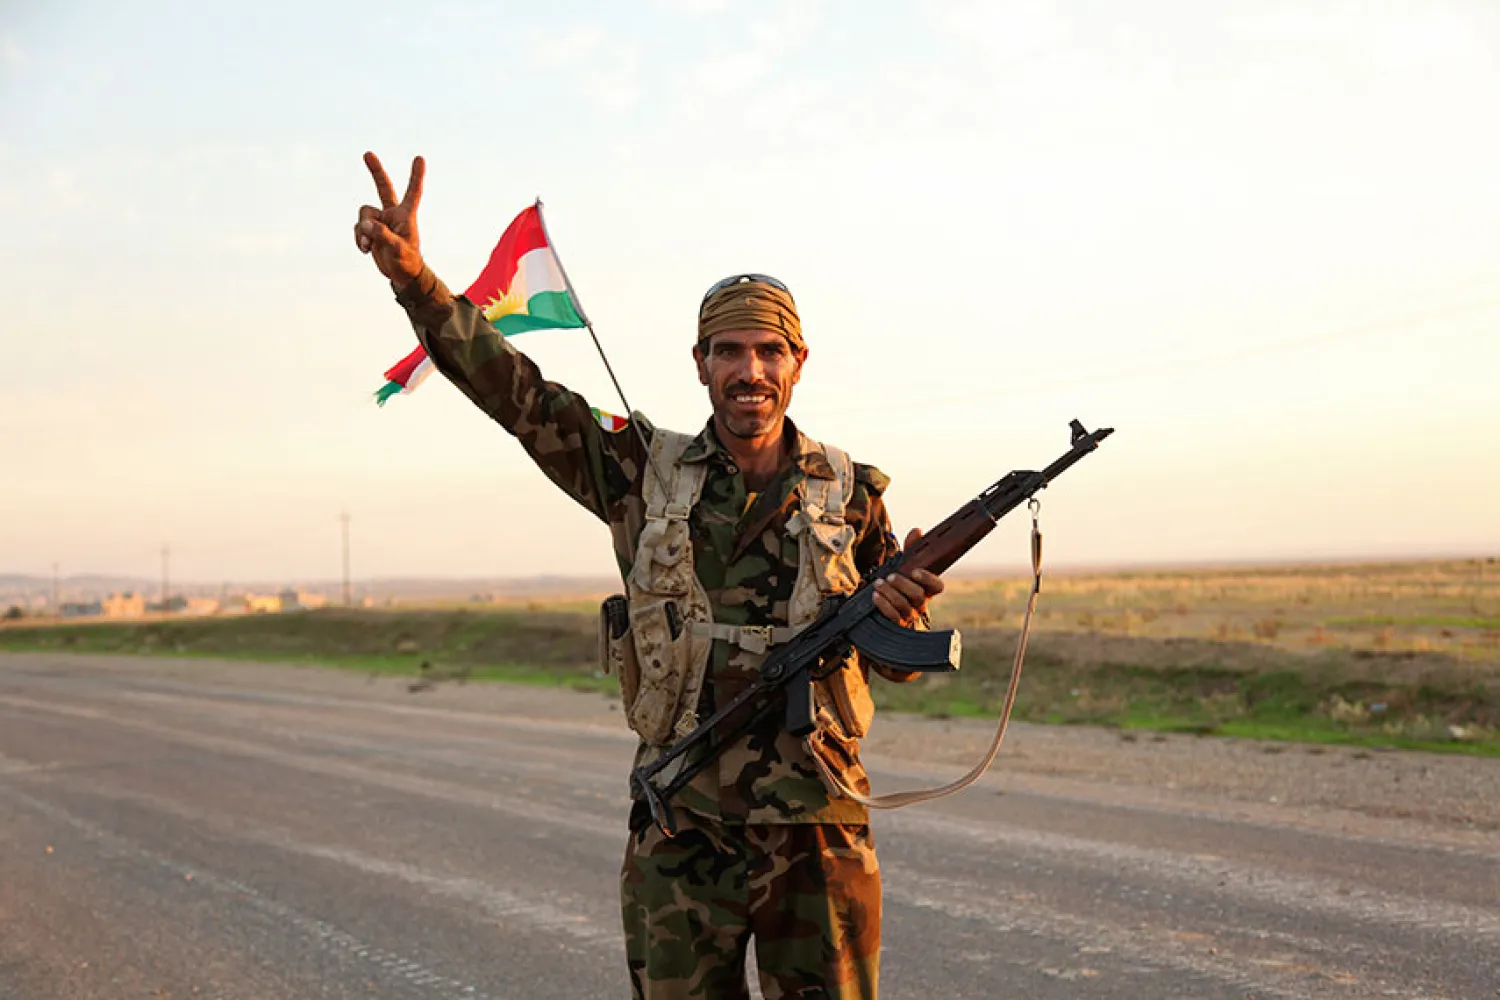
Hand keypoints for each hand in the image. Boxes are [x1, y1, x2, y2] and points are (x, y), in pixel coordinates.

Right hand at [354, 151, 425, 286]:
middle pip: (383, 188)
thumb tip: (365, 225)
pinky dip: (358, 238)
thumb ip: (382, 235)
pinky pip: (358, 228)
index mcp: (406, 216)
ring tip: (368, 245)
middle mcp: (392, 214)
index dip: (416, 176)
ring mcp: (380, 221)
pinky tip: (365, 249)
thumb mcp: (397, 250)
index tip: (419, 158)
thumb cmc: (406, 262)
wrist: (401, 275)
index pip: (413, 193)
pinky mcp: (370, 230)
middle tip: (367, 154)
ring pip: (364, 214)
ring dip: (362, 229)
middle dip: (375, 171)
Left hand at [872, 527, 944, 626]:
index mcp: (927, 589)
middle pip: (918, 595)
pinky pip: (892, 616)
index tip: (915, 571)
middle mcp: (920, 603)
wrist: (887, 606)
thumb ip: (911, 549)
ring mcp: (909, 614)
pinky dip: (883, 604)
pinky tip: (875, 595)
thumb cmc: (900, 583)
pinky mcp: (897, 623)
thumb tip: (917, 531)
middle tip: (890, 576)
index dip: (928, 579)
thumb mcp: (905, 565)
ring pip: (904, 606)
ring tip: (878, 584)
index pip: (937, 586)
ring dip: (890, 593)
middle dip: (903, 584)